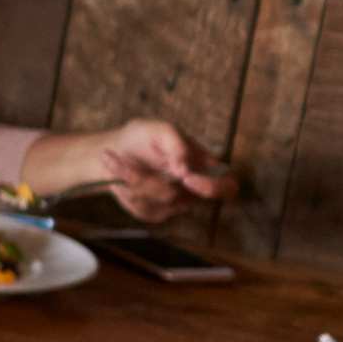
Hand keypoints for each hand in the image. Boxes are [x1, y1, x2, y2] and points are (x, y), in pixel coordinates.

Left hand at [84, 118, 223, 222]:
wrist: (115, 150)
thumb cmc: (144, 136)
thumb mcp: (160, 129)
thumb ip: (176, 144)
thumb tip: (184, 168)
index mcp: (205, 167)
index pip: (228, 187)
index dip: (214, 187)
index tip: (187, 178)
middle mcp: (193, 189)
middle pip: (186, 199)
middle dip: (153, 183)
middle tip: (131, 170)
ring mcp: (173, 203)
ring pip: (159, 201)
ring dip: (133, 179)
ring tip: (118, 160)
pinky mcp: (153, 212)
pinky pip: (142, 207)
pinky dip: (125, 187)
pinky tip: (119, 171)